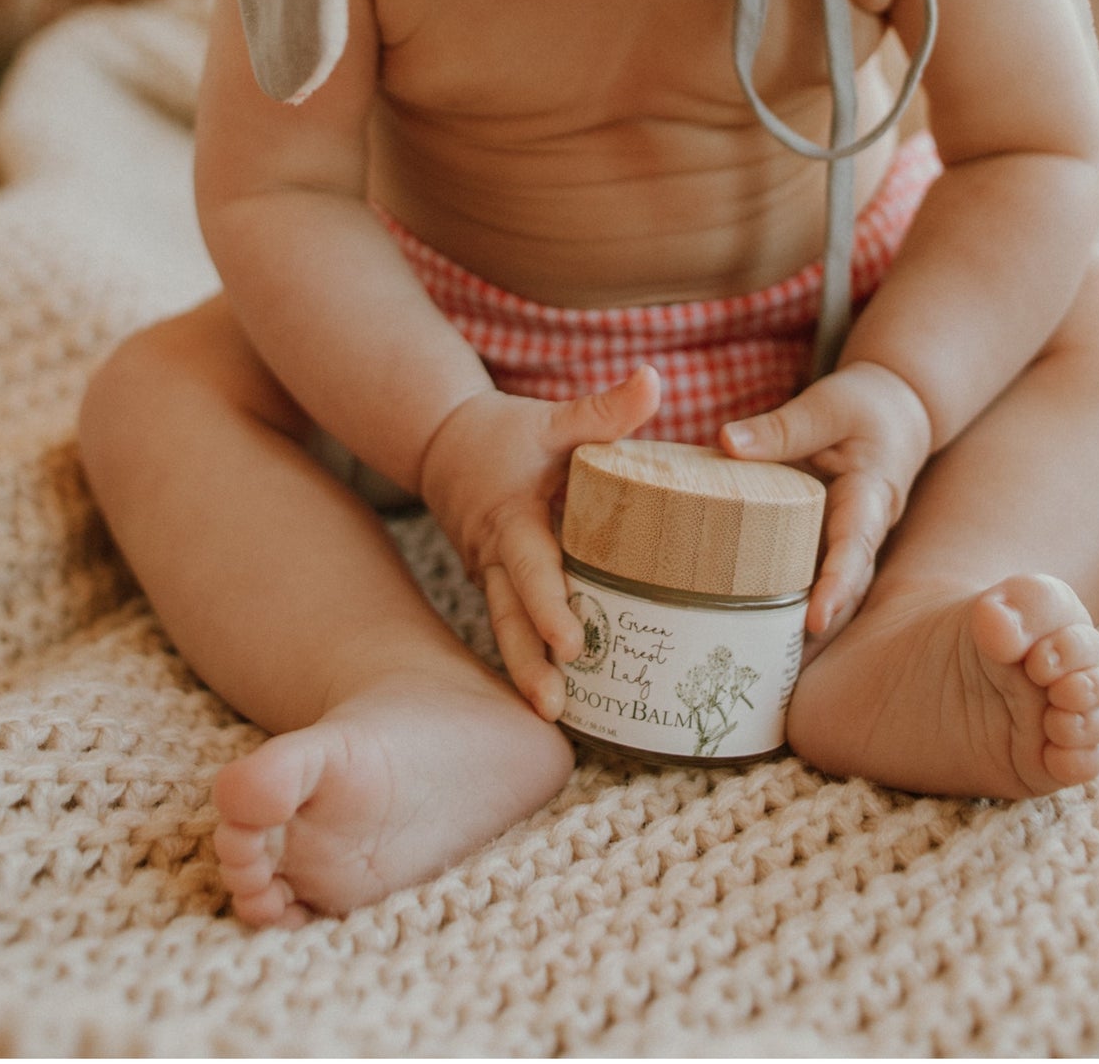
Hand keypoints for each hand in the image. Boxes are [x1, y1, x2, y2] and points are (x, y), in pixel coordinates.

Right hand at [418, 367, 660, 720]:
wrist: (444, 445)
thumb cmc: (506, 434)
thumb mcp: (552, 419)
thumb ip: (603, 410)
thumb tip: (654, 380)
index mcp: (510, 520)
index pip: (531, 566)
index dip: (549, 604)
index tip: (571, 643)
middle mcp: (494, 558)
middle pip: (510, 618)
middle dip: (530, 663)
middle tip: (555, 704)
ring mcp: (492, 579)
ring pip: (507, 631)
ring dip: (527, 673)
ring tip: (553, 717)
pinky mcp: (498, 589)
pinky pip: (513, 627)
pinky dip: (529, 660)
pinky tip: (560, 701)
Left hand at [720, 361, 932, 638]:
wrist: (897, 411)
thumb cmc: (865, 405)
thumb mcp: (827, 405)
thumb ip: (782, 427)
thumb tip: (728, 443)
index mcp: (871, 498)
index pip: (856, 548)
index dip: (837, 586)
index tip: (815, 621)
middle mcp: (864, 532)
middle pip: (846, 589)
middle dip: (820, 628)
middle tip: (779, 665)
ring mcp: (848, 543)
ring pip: (832, 593)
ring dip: (804, 629)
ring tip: (763, 666)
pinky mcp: (829, 543)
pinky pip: (813, 576)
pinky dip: (791, 605)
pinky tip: (754, 633)